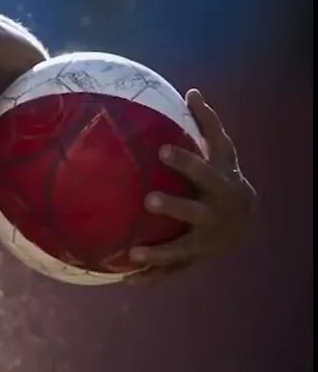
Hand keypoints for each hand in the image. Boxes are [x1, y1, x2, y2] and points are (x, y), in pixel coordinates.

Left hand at [128, 89, 255, 280]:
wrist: (245, 221)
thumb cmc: (224, 178)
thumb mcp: (223, 153)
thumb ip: (207, 125)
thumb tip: (191, 90)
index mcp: (222, 188)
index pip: (205, 172)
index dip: (186, 162)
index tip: (163, 150)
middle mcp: (215, 217)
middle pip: (196, 213)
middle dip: (175, 208)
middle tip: (147, 199)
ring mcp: (205, 242)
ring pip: (182, 249)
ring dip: (159, 253)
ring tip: (133, 253)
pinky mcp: (193, 259)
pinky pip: (171, 270)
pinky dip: (152, 277)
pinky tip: (126, 280)